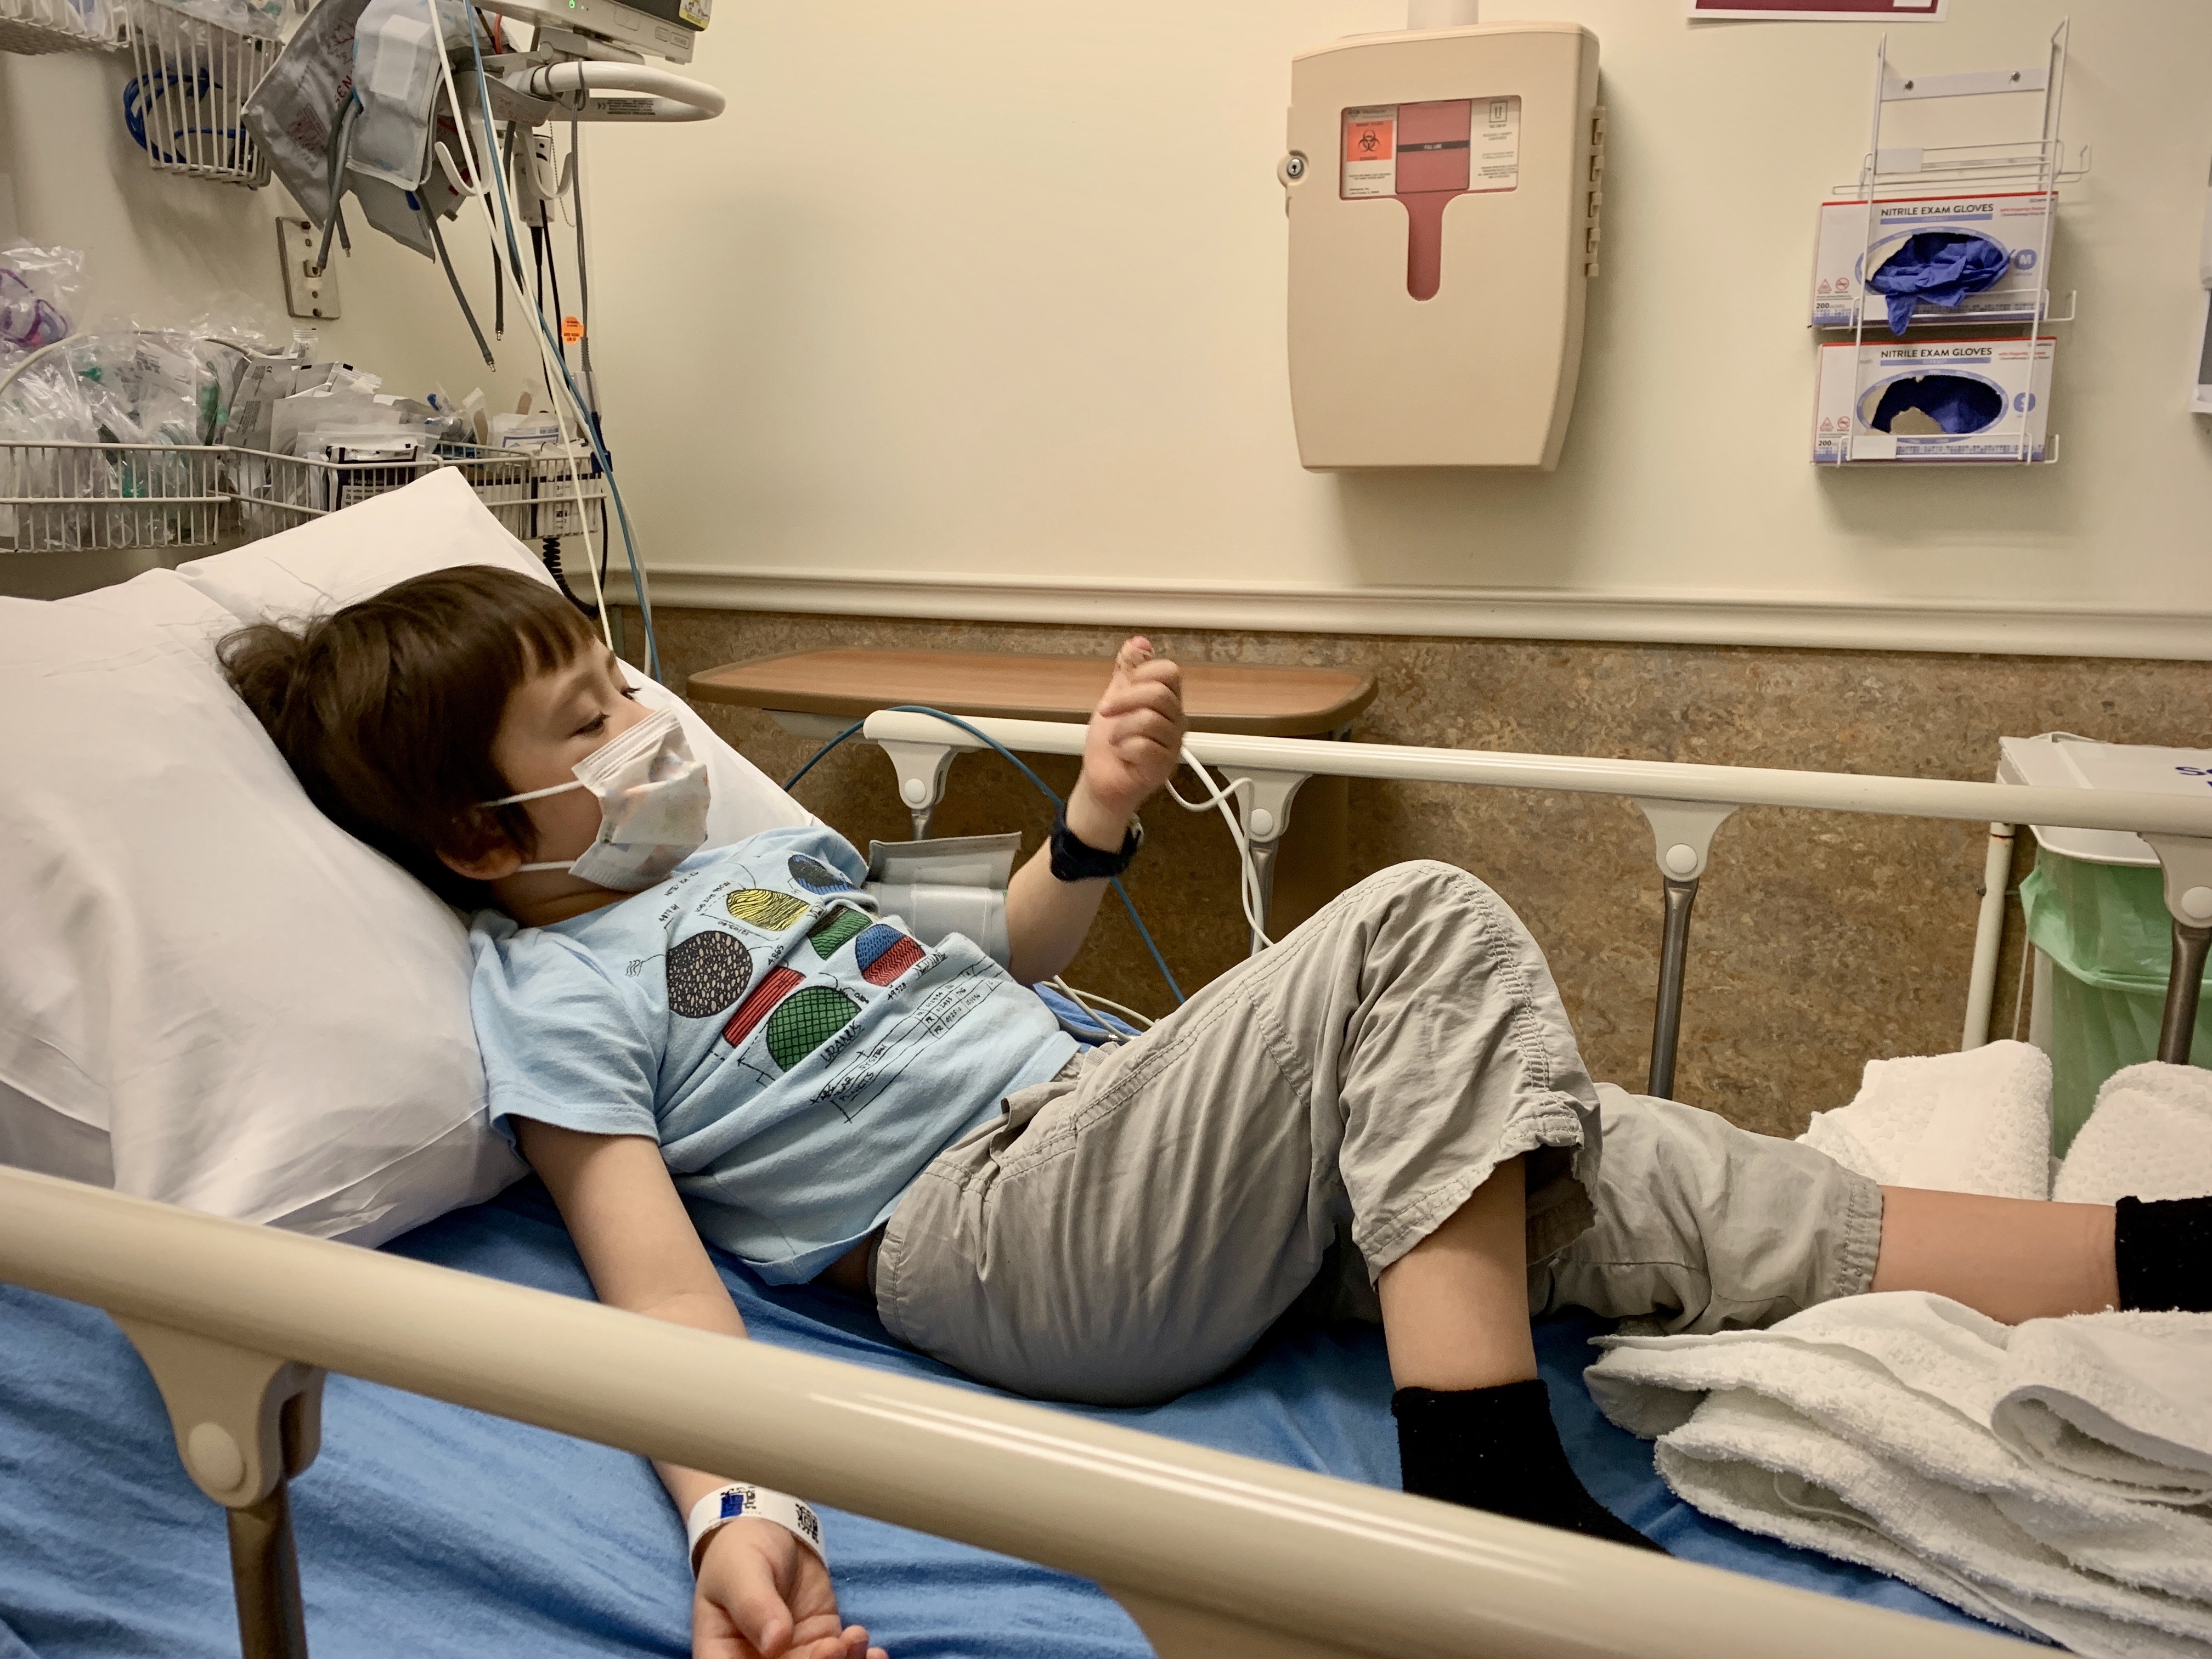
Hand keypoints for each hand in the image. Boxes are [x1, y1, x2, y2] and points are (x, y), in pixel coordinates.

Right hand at [693, 1517, 884, 1658]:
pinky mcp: (821, 1643)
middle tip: (832, 1649)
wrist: (768, 1531)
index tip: (801, 1658)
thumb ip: (754, 1606)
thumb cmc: (739, 1553)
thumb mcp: (740, 1573)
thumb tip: (775, 1642)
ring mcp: (794, 1657)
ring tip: (851, 1641)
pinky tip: (868, 1646)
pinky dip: (858, 1658)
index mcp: (724, 1657)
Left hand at [1071, 637, 1184, 841]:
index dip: (1142, 673)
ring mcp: (1172, 746)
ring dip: (1121, 729)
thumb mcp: (1115, 698)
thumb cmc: (1111, 742)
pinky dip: (1124, 749)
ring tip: (1116, 739)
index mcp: (1168, 701)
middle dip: (1125, 699)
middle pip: (1160, 693)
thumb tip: (1139, 641)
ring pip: (1149, 720)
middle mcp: (1176, 721)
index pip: (1169, 672)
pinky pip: (1144, 747)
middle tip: (1107, 711)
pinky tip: (1123, 755)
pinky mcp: (1162, 767)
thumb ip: (1127, 671)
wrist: (1101, 779)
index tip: (1122, 686)